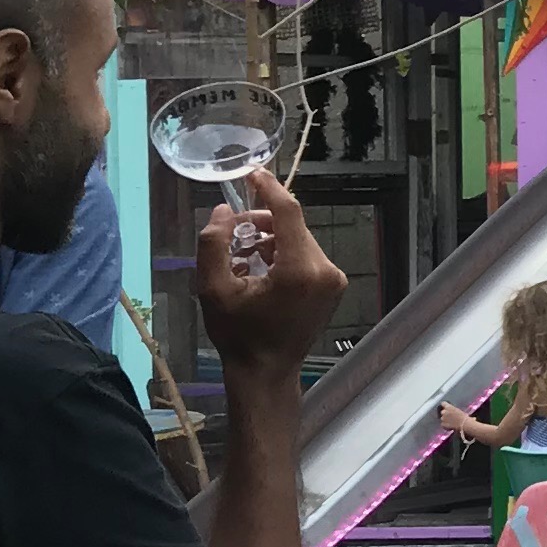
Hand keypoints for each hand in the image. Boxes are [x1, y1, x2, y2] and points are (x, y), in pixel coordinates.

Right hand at [196, 171, 345, 373]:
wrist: (266, 372)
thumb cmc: (238, 335)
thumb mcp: (213, 289)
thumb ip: (214, 243)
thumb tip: (224, 210)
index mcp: (300, 269)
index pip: (288, 212)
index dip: (269, 188)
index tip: (252, 173)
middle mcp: (325, 270)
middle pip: (293, 226)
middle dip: (261, 222)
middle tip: (233, 233)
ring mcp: (333, 279)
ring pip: (299, 240)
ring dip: (270, 239)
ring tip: (242, 257)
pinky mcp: (333, 286)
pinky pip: (307, 255)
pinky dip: (283, 253)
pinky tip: (260, 268)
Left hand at [434, 403, 476, 440]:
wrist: (465, 425)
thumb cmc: (466, 418)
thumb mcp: (462, 413)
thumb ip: (459, 413)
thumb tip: (470, 417)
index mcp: (449, 407)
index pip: (443, 403)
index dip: (445, 406)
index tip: (446, 408)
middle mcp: (445, 412)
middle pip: (442, 412)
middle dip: (445, 414)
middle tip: (450, 417)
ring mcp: (443, 418)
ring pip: (442, 419)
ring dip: (445, 420)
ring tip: (451, 423)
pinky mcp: (443, 424)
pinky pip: (443, 425)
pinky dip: (445, 426)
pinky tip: (450, 427)